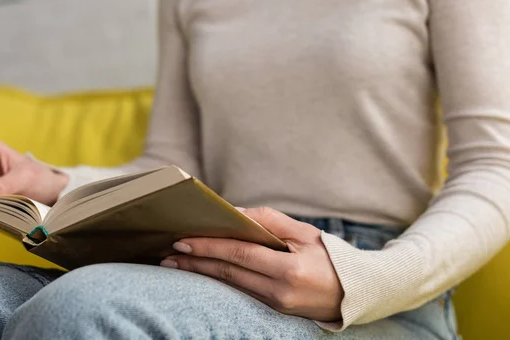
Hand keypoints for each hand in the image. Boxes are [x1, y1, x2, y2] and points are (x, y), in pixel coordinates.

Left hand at [160, 207, 343, 321]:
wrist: (355, 292)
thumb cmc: (330, 256)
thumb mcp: (304, 232)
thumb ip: (269, 220)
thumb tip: (235, 213)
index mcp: (289, 269)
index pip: (239, 254)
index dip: (208, 247)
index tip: (183, 240)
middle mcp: (280, 291)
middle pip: (228, 273)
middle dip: (196, 262)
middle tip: (169, 254)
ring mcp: (276, 304)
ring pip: (230, 285)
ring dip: (202, 273)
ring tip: (177, 264)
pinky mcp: (274, 311)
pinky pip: (241, 292)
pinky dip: (220, 280)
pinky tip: (204, 273)